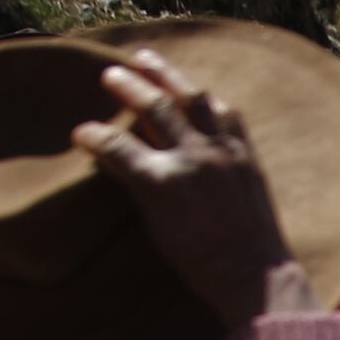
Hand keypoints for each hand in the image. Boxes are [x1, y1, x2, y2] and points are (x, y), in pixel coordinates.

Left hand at [79, 53, 293, 322]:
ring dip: (129, 88)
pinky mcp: (161, 185)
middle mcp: (218, 149)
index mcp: (243, 155)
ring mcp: (190, 163)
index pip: (220, 108)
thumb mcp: (252, 207)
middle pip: (185, 96)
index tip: (177, 76)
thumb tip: (211, 186)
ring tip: (108, 76)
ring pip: (155, 109)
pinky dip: (100, 137)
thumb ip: (232, 182)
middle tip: (135, 59)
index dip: (194, 89)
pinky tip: (82, 133)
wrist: (257, 279)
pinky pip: (121, 150)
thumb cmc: (256, 256)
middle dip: (159, 73)